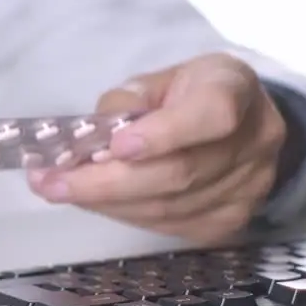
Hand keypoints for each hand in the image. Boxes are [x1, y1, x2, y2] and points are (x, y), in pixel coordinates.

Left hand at [28, 52, 287, 243]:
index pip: (210, 115)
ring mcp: (247, 188)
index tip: (113, 146)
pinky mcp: (229, 222)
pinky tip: (96, 202)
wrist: (239, 122)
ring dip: (105, 203)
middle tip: (51, 182)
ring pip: (166, 208)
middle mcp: (254, 142)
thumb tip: (89, 140)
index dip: (162, 134)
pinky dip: (124, 214)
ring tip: (60, 190)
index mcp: (236, 90)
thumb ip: (127, 101)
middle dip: (105, 182)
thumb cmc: (189, 94)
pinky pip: (167, 226)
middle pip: (177, 174)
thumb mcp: (159, 79)